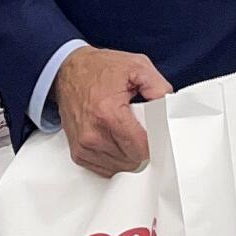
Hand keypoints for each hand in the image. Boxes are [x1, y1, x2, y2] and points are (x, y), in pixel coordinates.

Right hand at [54, 46, 171, 177]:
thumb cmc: (99, 69)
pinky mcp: (78, 153)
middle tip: (139, 126)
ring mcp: (84, 146)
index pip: (141, 147)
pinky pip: (107, 169)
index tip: (156, 132)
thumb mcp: (136, 66)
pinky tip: (115, 139)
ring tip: (125, 130)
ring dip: (129, 153)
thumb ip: (158, 86)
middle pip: (133, 159)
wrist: (66, 71)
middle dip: (142, 145)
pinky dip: (116, 158)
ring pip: (121, 167)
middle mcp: (93, 134)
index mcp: (108, 113)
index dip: (154, 141)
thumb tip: (169, 108)